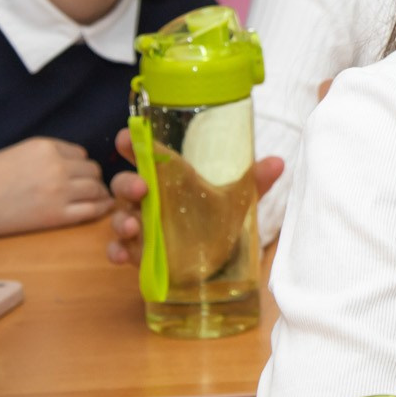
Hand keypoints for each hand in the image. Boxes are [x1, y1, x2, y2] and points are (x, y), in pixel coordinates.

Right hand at [0, 137, 111, 235]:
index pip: (81, 154)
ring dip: (99, 193)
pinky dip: (102, 208)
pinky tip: (102, 208)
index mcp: (46, 147)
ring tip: (97, 199)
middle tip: (89, 188)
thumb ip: (47, 155)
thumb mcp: (20, 153)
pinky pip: (92, 210)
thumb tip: (75, 162)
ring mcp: (59, 191)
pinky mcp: (57, 215)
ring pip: (97, 189)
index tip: (77, 174)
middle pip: (93, 170)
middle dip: (92, 179)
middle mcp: (57, 166)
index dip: (80, 165)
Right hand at [105, 127, 284, 264]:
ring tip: (133, 227)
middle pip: (125, 184)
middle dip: (127, 183)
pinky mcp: (138, 253)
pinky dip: (117, 251)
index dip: (132, 144)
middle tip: (141, 187)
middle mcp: (148, 199)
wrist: (220, 259)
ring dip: (121, 220)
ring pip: (119, 217)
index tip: (126, 137)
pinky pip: (118, 250)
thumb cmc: (220, 218)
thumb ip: (254, 181)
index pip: (144, 155)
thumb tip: (278, 161)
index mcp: (167, 178)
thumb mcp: (238, 199)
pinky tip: (124, 256)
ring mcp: (140, 226)